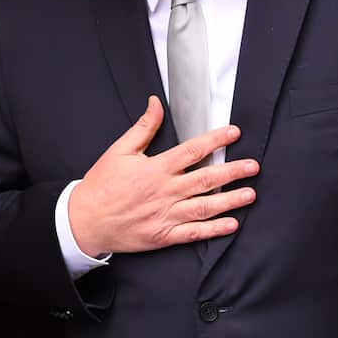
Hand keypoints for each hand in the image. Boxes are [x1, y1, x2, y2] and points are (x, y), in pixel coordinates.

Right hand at [68, 95, 259, 256]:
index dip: (215, 141)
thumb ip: (143, 128)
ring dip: (230, 200)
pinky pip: (193, 233)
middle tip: (254, 166)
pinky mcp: (163, 235)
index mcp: (156, 168)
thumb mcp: (119, 150)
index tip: (234, 133)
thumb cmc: (101, 185)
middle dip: (233, 172)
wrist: (84, 221)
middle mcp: (165, 191)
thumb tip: (156, 103)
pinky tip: (232, 225)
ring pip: (205, 207)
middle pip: (206, 179)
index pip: (192, 151)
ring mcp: (165, 215)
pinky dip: (213, 230)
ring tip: (251, 193)